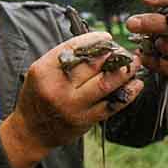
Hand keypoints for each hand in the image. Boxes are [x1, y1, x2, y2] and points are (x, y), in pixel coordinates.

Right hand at [0, 31, 142, 167]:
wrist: (31, 130)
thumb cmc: (38, 95)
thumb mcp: (40, 71)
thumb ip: (63, 57)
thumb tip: (96, 42)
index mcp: (44, 71)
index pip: (74, 48)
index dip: (94, 40)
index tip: (106, 36)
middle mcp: (58, 87)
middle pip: (92, 64)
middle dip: (112, 53)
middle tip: (122, 50)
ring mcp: (72, 105)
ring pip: (105, 83)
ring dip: (124, 71)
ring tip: (134, 63)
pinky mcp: (85, 120)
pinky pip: (111, 104)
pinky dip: (128, 93)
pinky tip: (136, 84)